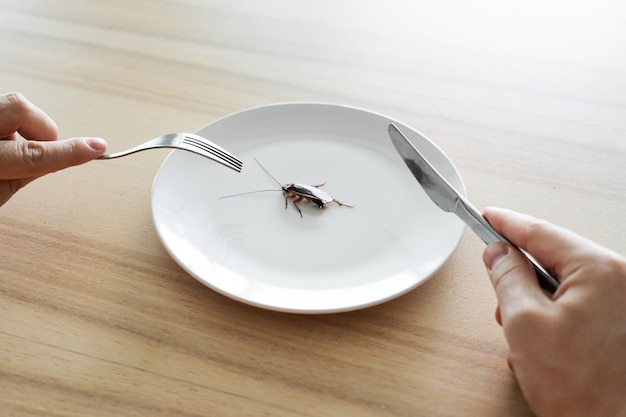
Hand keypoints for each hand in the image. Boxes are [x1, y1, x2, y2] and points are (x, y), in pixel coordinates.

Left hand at [0, 92, 106, 205]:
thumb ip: (28, 170)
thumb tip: (63, 155)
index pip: (32, 155)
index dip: (69, 152)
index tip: (97, 147)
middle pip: (20, 106)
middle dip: (40, 127)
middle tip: (38, 149)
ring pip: (10, 104)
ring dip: (20, 127)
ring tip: (8, 148)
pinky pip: (1, 108)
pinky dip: (6, 124)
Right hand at [482, 207, 625, 416]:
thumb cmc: (581, 387)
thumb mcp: (524, 323)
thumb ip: (507, 277)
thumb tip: (499, 253)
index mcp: (600, 270)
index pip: (541, 232)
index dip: (507, 223)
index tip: (488, 216)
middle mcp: (620, 280)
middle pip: (553, 258)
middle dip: (520, 276)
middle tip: (499, 293)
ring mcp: (622, 301)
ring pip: (563, 283)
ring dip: (535, 301)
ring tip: (522, 332)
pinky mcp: (619, 321)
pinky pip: (577, 302)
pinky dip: (553, 314)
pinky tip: (542, 342)